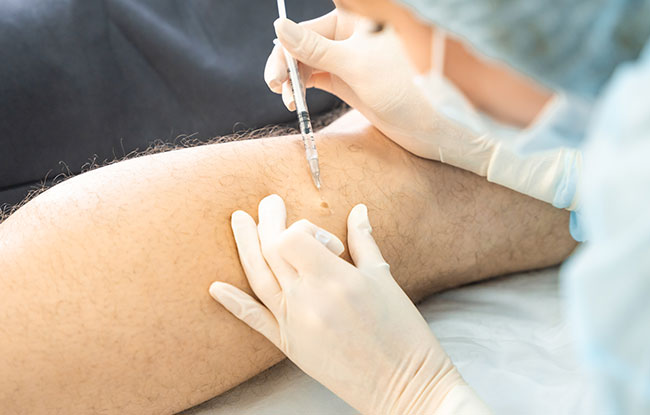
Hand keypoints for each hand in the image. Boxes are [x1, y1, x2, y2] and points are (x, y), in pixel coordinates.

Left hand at [208, 194, 484, 413]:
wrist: (402, 385)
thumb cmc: (402, 332)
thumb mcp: (384, 280)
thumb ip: (364, 242)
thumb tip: (358, 210)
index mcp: (335, 279)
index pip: (294, 237)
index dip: (305, 228)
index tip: (328, 241)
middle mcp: (308, 299)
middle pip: (271, 250)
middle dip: (268, 221)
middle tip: (270, 203)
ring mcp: (294, 323)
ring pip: (258, 277)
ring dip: (245, 245)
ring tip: (239, 220)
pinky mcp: (289, 344)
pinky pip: (254, 320)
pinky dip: (233, 302)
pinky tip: (216, 287)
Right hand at [265, 10, 462, 160]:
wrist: (427, 127)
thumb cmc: (403, 90)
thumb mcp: (356, 67)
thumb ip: (316, 49)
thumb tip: (279, 27)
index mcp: (353, 20)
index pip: (306, 30)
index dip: (286, 50)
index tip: (276, 77)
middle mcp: (348, 35)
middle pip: (301, 45)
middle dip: (286, 67)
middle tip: (277, 89)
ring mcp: (345, 58)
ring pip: (305, 63)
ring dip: (292, 80)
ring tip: (290, 102)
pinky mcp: (345, 79)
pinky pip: (314, 77)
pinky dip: (302, 88)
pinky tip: (296, 100)